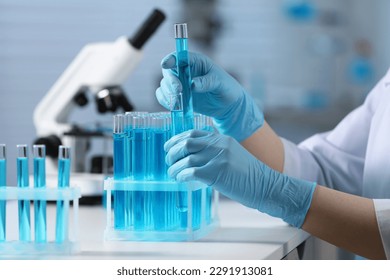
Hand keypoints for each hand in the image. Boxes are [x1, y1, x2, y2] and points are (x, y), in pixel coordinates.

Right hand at [156, 52, 263, 141]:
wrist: (228, 106)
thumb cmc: (227, 89)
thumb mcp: (220, 83)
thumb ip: (207, 82)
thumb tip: (192, 85)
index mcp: (196, 62)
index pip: (179, 57)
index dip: (171, 59)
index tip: (165, 65)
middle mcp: (185, 71)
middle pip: (168, 72)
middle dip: (170, 81)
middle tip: (179, 91)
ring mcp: (180, 84)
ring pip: (165, 85)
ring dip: (168, 93)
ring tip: (179, 102)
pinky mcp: (178, 97)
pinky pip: (165, 97)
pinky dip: (166, 101)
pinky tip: (175, 106)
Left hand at [165, 130, 316, 227]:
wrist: (267, 185)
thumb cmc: (248, 175)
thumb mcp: (232, 155)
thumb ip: (215, 152)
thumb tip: (192, 158)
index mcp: (221, 138)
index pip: (192, 133)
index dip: (176, 140)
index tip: (168, 148)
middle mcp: (219, 144)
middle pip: (186, 143)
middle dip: (172, 153)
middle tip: (169, 163)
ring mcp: (218, 157)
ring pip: (186, 158)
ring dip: (174, 168)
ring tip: (172, 175)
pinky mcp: (218, 172)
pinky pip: (191, 172)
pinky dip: (182, 176)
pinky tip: (181, 180)